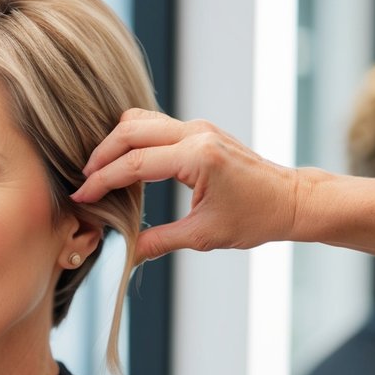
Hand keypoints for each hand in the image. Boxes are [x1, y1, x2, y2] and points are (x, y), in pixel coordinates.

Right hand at [72, 109, 300, 261]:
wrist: (291, 199)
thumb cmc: (256, 218)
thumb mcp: (204, 236)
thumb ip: (160, 241)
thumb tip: (127, 254)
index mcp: (198, 157)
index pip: (135, 163)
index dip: (103, 180)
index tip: (83, 196)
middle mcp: (196, 134)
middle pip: (130, 130)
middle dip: (102, 154)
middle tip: (85, 180)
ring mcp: (199, 127)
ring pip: (141, 120)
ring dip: (116, 142)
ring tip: (100, 170)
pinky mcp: (201, 129)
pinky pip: (156, 124)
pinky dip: (134, 138)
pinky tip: (125, 161)